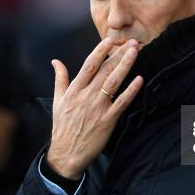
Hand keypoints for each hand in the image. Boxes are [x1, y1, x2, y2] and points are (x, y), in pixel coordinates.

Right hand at [47, 38, 143, 179]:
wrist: (66, 154)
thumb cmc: (62, 127)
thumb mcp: (57, 100)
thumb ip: (60, 79)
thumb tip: (55, 61)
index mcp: (74, 90)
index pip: (89, 65)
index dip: (100, 51)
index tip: (110, 40)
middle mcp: (86, 96)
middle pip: (105, 70)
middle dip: (119, 54)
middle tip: (132, 42)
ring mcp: (98, 108)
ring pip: (114, 82)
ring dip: (126, 65)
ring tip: (135, 53)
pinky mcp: (108, 120)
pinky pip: (121, 102)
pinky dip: (131, 91)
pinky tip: (139, 80)